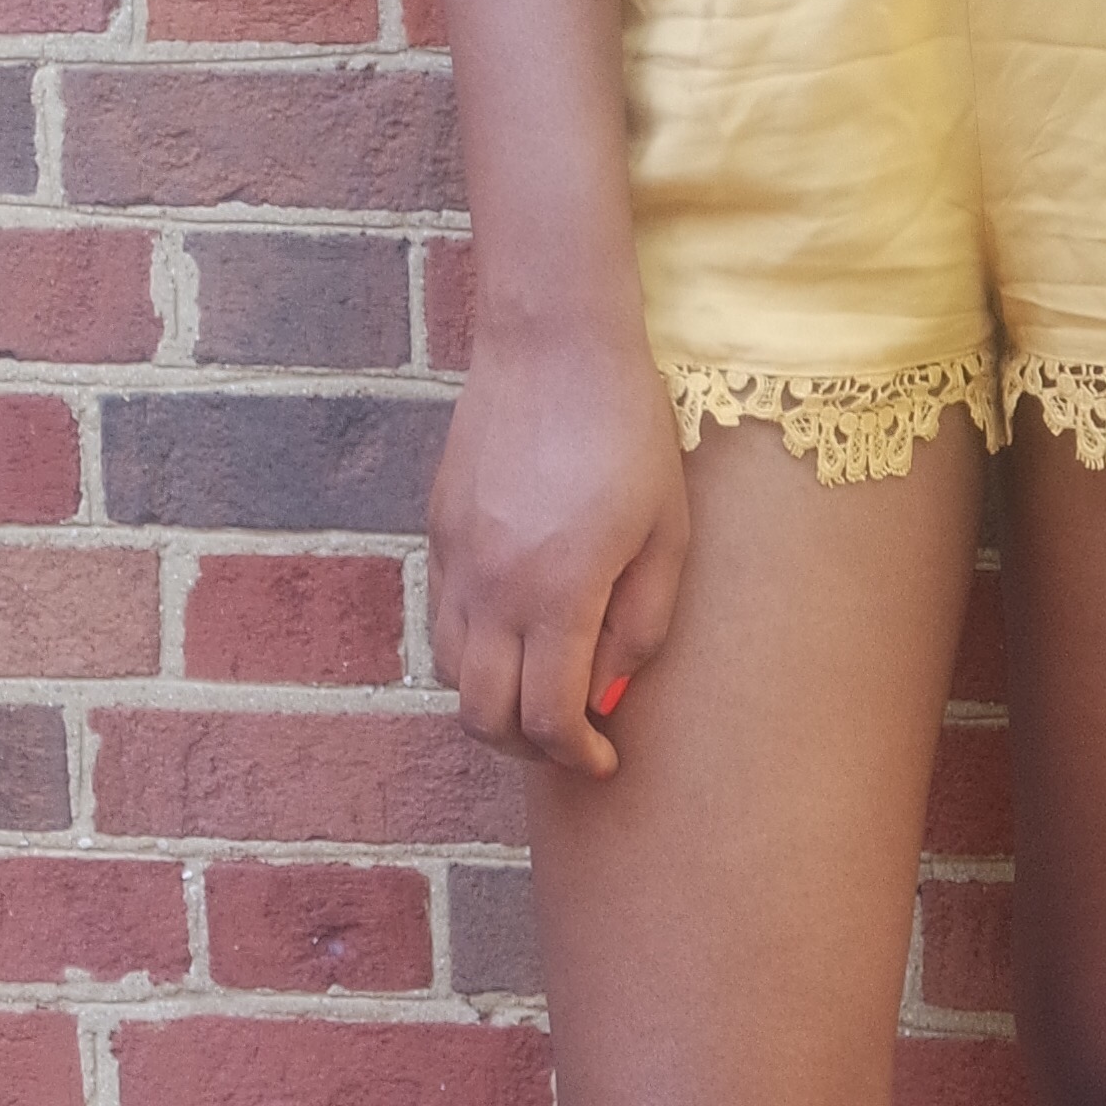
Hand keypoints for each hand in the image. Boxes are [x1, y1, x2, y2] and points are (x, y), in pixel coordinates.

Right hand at [426, 312, 689, 778]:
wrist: (552, 344)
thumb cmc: (629, 433)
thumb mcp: (667, 533)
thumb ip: (640, 625)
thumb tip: (609, 693)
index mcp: (557, 596)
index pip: (549, 720)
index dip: (579, 756)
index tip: (606, 761)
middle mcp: (491, 590)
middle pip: (481, 716)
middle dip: (526, 748)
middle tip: (570, 741)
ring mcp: (455, 560)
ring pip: (449, 673)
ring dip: (491, 700)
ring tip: (540, 688)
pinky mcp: (438, 531)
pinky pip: (441, 618)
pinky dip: (470, 648)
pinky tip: (516, 626)